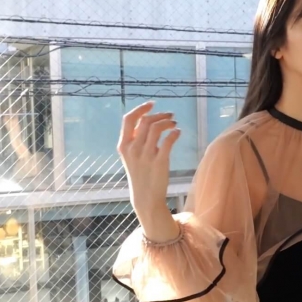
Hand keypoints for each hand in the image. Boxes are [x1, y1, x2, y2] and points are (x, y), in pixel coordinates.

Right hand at [117, 101, 180, 217]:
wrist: (145, 197)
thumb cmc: (140, 174)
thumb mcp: (131, 156)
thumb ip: (136, 140)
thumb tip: (147, 121)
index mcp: (123, 145)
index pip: (128, 119)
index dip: (141, 109)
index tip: (152, 104)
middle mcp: (133, 148)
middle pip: (146, 121)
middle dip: (160, 115)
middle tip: (170, 115)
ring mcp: (145, 155)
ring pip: (156, 128)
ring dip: (168, 122)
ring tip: (174, 123)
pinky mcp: (159, 161)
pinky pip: (168, 140)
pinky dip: (174, 133)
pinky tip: (178, 132)